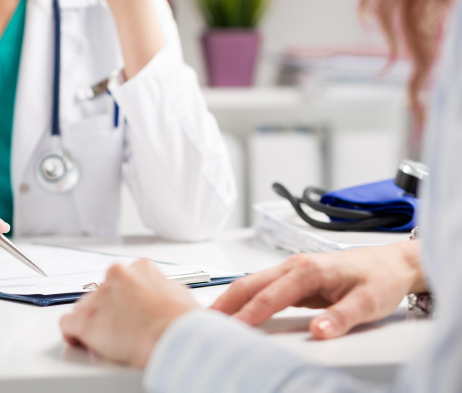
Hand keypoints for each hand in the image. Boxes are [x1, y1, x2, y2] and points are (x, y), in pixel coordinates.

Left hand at [60, 260, 199, 367]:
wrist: (176, 338)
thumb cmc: (182, 322)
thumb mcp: (180, 293)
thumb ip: (162, 289)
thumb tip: (162, 297)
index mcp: (141, 268)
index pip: (122, 279)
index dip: (124, 299)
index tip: (128, 311)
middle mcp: (116, 276)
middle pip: (102, 292)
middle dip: (108, 309)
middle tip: (121, 328)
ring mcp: (100, 297)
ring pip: (85, 307)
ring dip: (94, 321)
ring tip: (108, 339)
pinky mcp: (86, 319)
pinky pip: (68, 324)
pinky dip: (74, 334)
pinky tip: (83, 341)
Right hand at [211, 240, 426, 338]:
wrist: (392, 263)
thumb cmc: (380, 278)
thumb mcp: (367, 302)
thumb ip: (340, 318)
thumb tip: (318, 332)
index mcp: (307, 270)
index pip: (269, 296)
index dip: (248, 314)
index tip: (230, 328)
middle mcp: (294, 266)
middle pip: (249, 283)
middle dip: (225, 302)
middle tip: (203, 321)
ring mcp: (292, 270)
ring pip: (252, 283)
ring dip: (231, 299)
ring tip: (212, 317)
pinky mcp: (294, 278)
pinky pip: (262, 288)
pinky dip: (245, 298)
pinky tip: (236, 311)